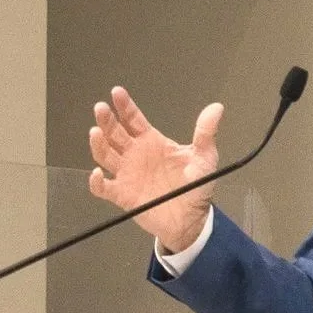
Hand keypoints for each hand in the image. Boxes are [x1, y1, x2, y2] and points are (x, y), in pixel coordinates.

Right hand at [88, 86, 224, 253]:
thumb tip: (216, 107)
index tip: (117, 93)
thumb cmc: (196, 186)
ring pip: (105, 155)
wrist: (191, 219)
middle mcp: (135, 155)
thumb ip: (205, 133)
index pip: (133, 120)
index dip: (124, 106)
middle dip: (107, 120)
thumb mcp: (204, 158)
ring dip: (99, 144)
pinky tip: (98, 174)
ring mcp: (126, 174)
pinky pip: (103, 188)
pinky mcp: (122, 195)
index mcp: (152, 142)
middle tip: (101, 108)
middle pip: (115, 133)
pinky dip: (96, 182)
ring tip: (96, 132)